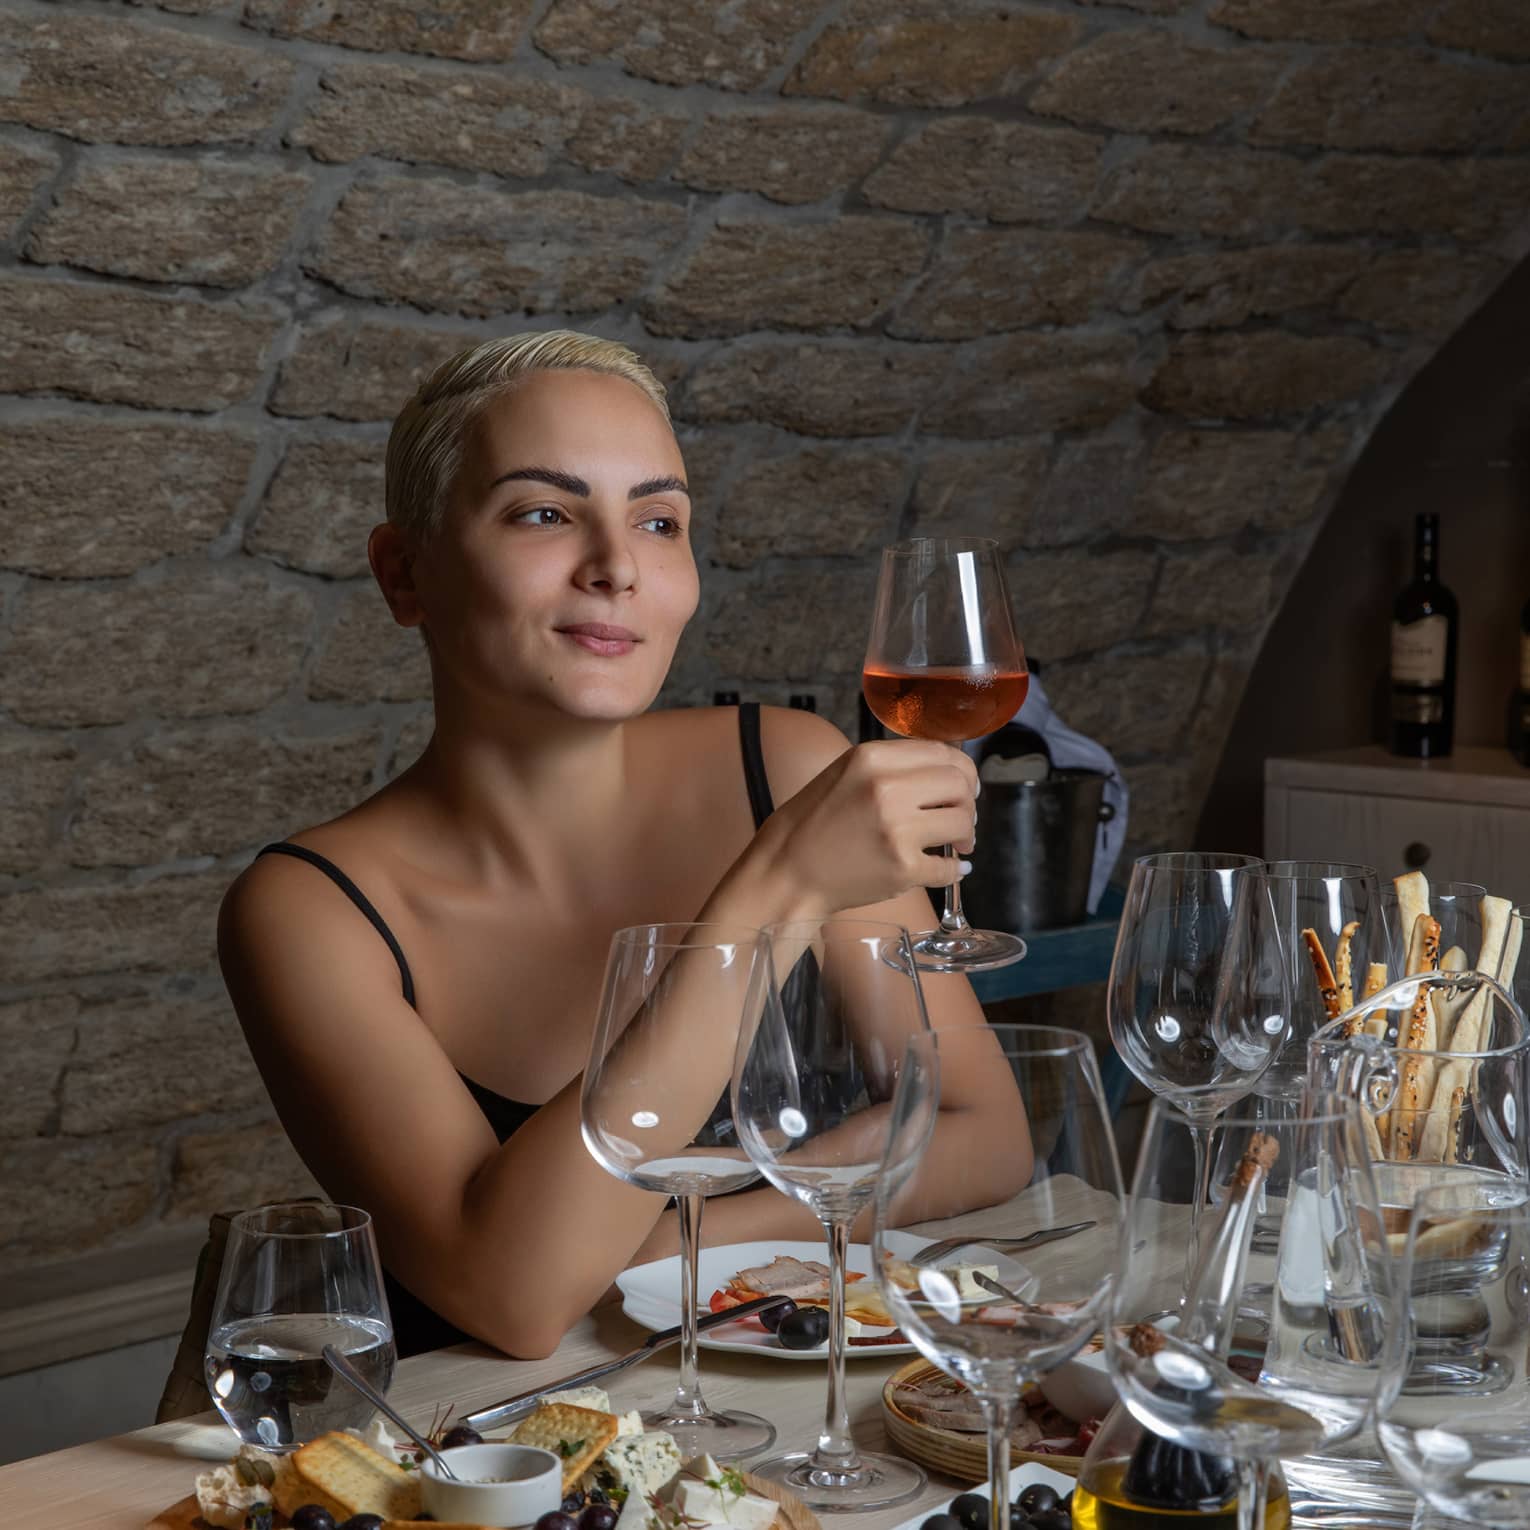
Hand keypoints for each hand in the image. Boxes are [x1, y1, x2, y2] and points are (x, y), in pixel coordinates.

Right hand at [757, 740, 978, 914]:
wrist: (785, 873)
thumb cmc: (811, 825)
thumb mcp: (844, 774)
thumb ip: (891, 766)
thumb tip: (946, 772)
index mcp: (870, 758)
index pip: (942, 752)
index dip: (962, 771)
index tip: (964, 786)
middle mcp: (886, 788)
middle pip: (960, 784)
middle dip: (968, 801)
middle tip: (960, 817)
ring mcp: (896, 830)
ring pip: (961, 823)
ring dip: (965, 835)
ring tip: (956, 844)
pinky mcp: (902, 869)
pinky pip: (949, 867)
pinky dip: (954, 870)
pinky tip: (949, 868)